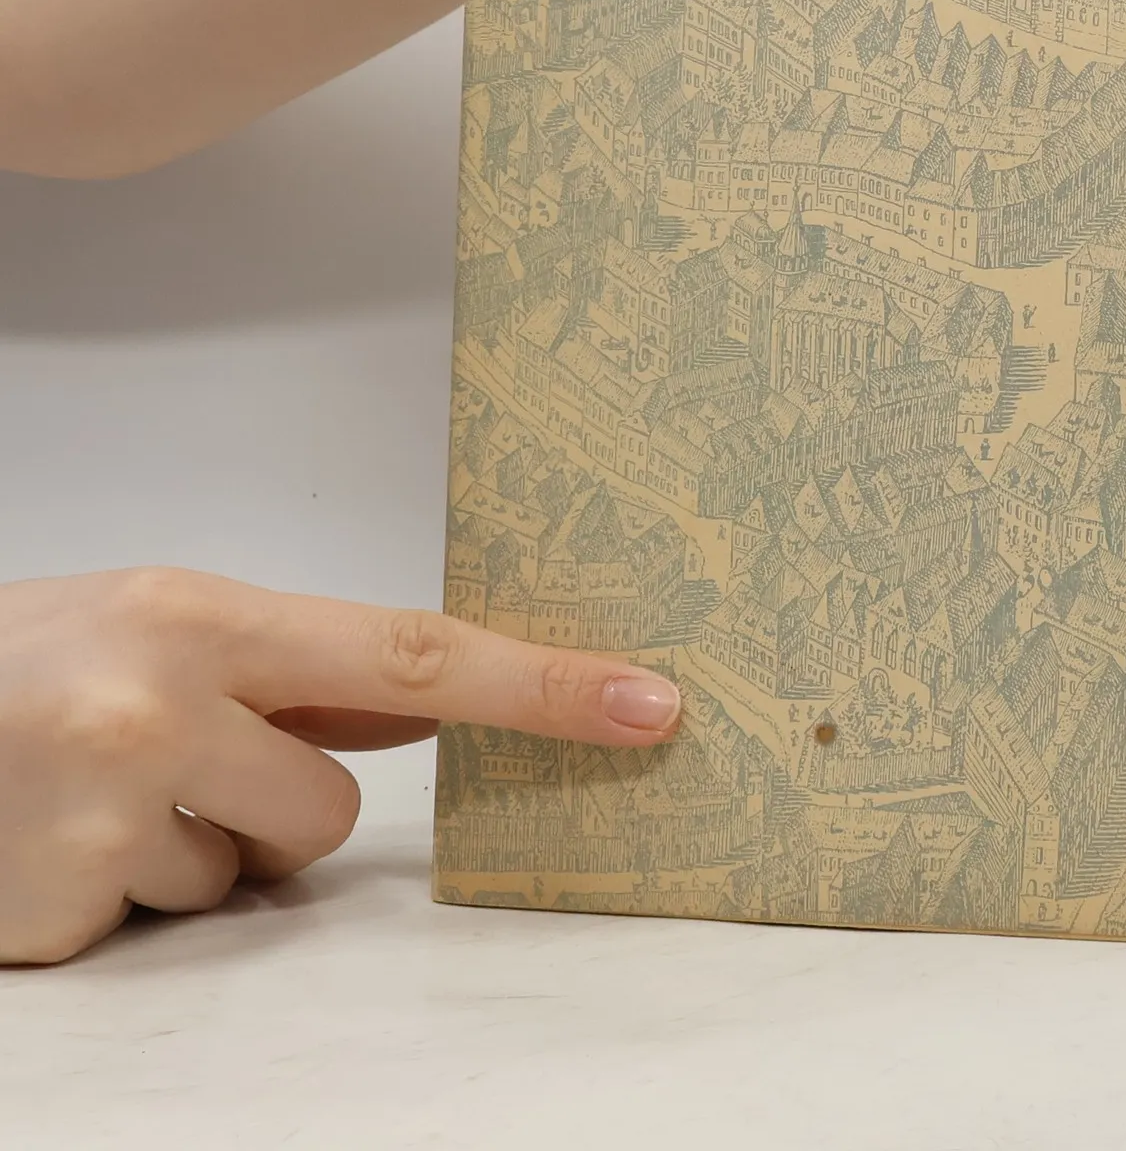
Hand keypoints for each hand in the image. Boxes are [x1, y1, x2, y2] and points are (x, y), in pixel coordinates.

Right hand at [0, 568, 681, 963]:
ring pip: (245, 876)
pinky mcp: (57, 911)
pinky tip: (47, 844)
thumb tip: (437, 696)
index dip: (540, 684)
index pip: (412, 651)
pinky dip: (118, 900)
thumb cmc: (27, 664)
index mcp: (200, 615)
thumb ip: (301, 668)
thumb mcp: (165, 626)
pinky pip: (163, 927)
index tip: (647, 705)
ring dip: (189, 853)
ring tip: (89, 795)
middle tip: (163, 764)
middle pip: (330, 810)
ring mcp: (105, 816)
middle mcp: (158, 705)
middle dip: (270, 807)